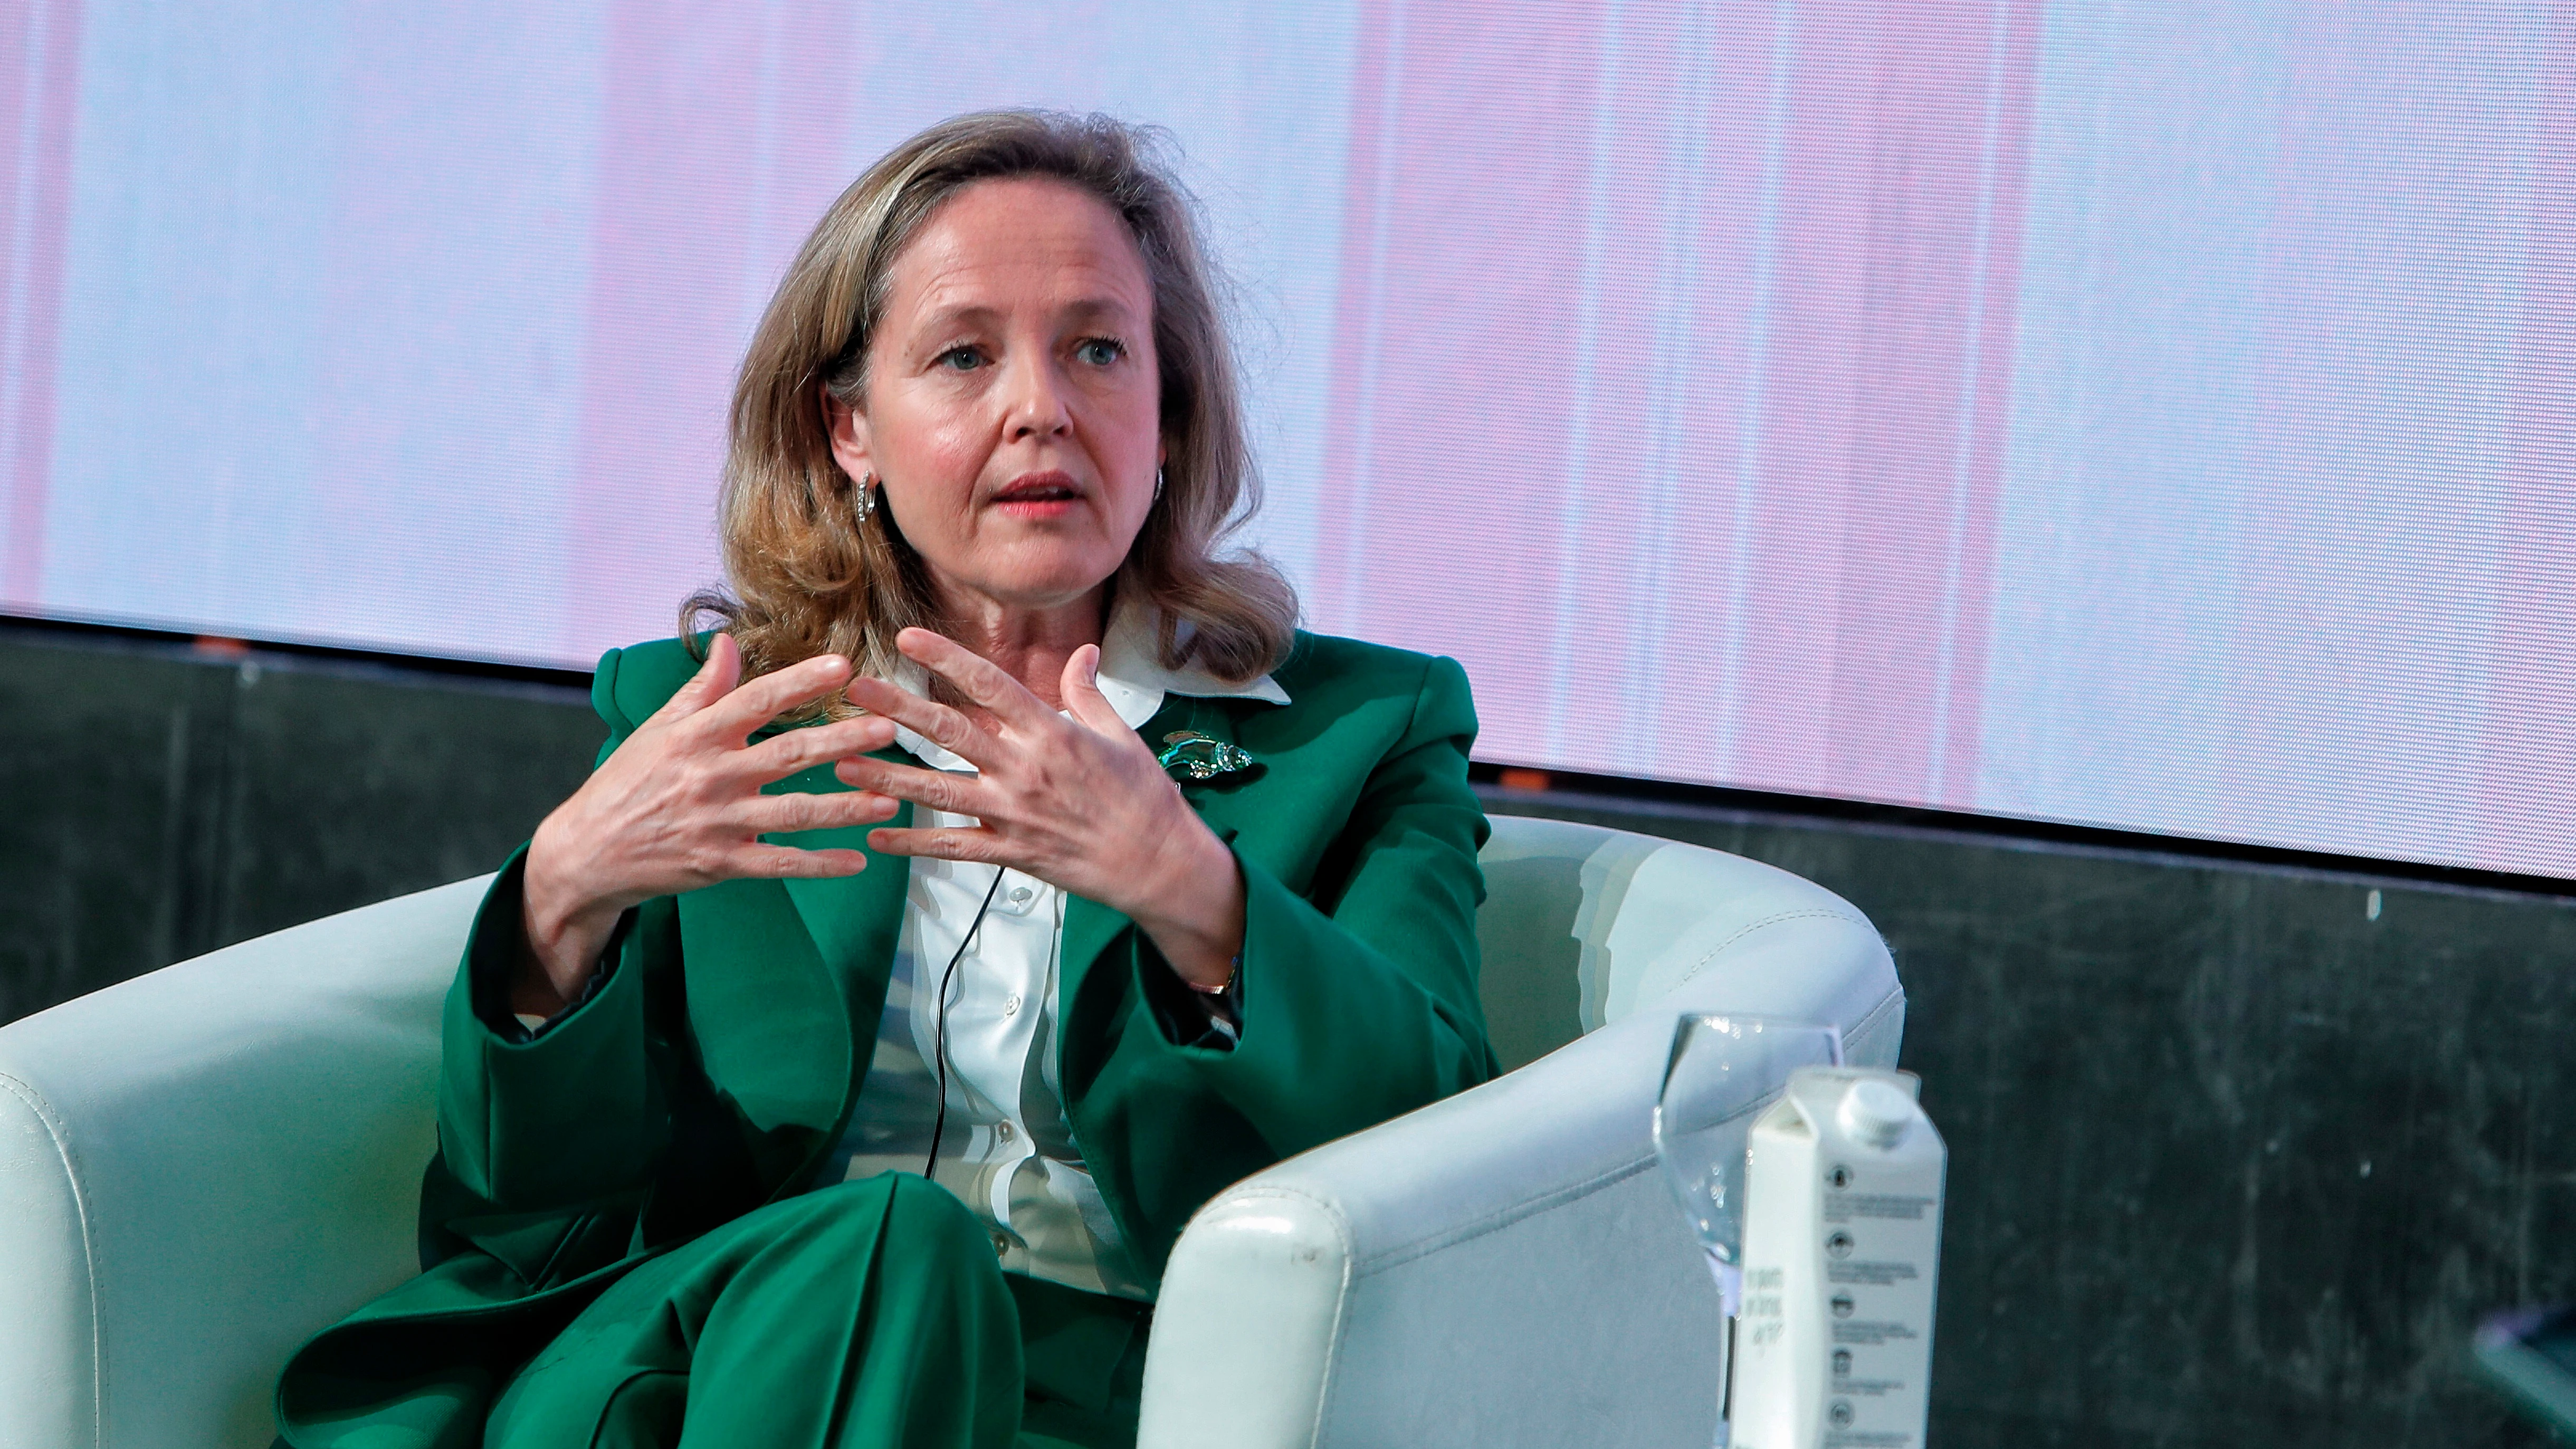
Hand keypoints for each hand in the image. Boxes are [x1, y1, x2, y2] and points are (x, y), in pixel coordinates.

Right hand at [516, 635, 900, 1013]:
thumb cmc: (626, 782)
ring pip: (794, 812)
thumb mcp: (657, 728)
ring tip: (890, 797)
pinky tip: (858, 861)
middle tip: (888, 727)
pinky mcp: (720, 864)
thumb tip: (728, 642)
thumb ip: (701, 689)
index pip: (756, 701)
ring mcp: (717, 822)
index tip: (843, 665)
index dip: (801, 682)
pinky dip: (820, 865)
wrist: (586, 851)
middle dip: (841, 741)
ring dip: (845, 806)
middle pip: (788, 754)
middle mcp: (710, 776)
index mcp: (696, 736)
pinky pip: (779, 864)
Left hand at [834, 628, 1245, 987]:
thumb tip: (1083, 652)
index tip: (908, 637)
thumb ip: (1088, 693)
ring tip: (841, 762)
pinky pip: (953, 847)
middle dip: (898, 707)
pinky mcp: (1011, 851)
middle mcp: (1025, 768)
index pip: (989, 684)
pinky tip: (877, 835)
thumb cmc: (1143, 796)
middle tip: (855, 689)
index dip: (946, 656)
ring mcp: (1014, 813)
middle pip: (950, 730)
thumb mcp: (1120, 734)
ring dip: (886, 774)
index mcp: (1051, 732)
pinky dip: (913, 843)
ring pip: (937, 791)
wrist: (1158, 863)